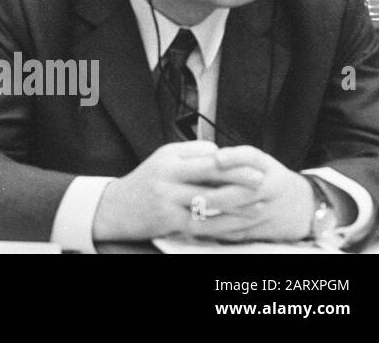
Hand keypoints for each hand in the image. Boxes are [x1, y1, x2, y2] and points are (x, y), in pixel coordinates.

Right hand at [92, 141, 264, 241]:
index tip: (256, 164)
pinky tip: (240, 225)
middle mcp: (167, 175)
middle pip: (211, 174)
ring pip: (210, 200)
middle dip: (240, 177)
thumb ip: (191, 154)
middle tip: (264, 180)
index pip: (206, 155)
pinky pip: (203, 223)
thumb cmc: (146, 182)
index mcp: (168, 156)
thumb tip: (222, 154)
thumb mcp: (163, 159)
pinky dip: (225, 224)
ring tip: (260, 204)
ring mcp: (167, 198)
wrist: (115, 208)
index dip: (233, 161)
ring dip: (239, 203)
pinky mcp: (169, 220)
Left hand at [192, 146, 316, 242]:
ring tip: (190, 216)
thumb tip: (204, 159)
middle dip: (216, 196)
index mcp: (267, 167)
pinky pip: (241, 232)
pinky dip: (220, 232)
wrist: (305, 206)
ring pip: (240, 217)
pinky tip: (202, 228)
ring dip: (213, 219)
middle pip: (243, 191)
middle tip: (192, 196)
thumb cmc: (270, 179)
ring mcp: (270, 211)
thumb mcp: (260, 163)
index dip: (234, 157)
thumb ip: (235, 159)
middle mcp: (272, 188)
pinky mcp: (267, 230)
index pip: (252, 157)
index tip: (216, 158)